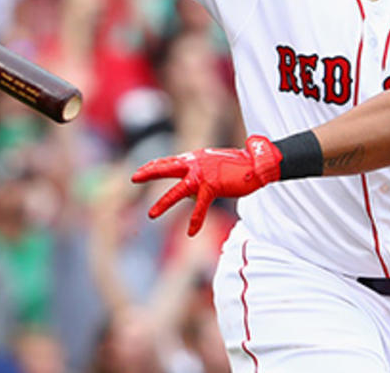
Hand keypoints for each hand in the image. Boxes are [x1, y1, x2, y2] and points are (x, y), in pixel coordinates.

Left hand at [131, 136, 281, 235]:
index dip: (154, 165)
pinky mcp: (212, 187)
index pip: (170, 160)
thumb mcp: (214, 166)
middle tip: (133, 178)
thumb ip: (200, 175)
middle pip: (167, 168)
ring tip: (151, 215)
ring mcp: (203, 175)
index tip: (141, 169)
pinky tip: (190, 232)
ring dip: (163, 203)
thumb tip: (191, 195)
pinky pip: (200, 207)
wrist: (256, 164)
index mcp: (195, 158)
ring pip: (178, 191)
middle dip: (149, 172)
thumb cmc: (237, 166)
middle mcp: (196, 163)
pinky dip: (196, 221)